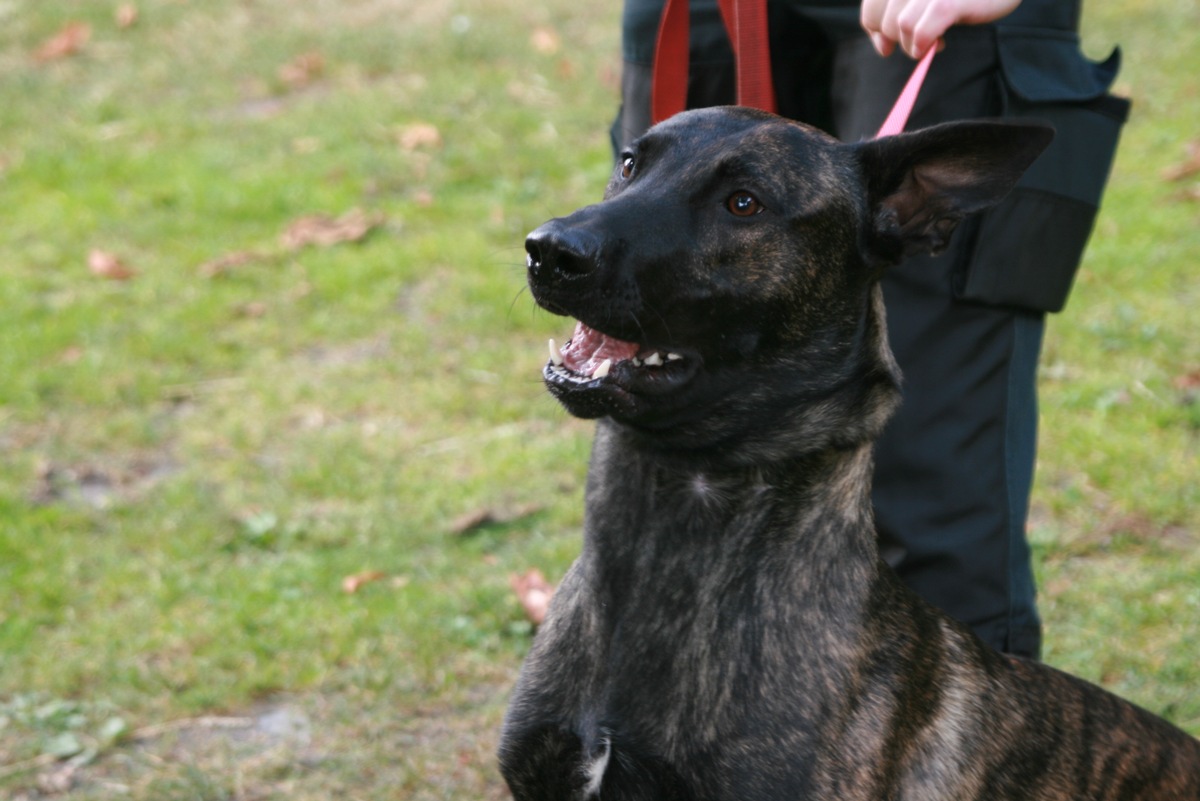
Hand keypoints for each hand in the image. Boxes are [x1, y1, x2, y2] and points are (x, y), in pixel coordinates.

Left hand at [860, 0, 1020, 58]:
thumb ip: (902, 9)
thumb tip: (882, 46)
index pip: (871, 5)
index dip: (874, 28)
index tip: (885, 46)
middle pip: (882, 19)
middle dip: (896, 39)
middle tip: (917, 44)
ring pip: (899, 28)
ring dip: (912, 45)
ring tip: (932, 43)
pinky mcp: (948, 3)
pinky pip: (921, 34)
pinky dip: (923, 46)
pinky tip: (935, 46)